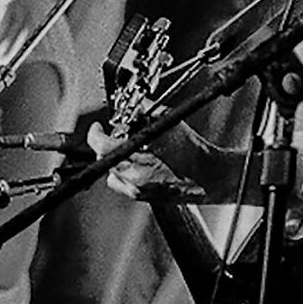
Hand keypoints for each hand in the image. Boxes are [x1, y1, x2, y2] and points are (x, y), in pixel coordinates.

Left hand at [86, 121, 205, 202]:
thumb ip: (144, 112)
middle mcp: (133, 175)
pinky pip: (121, 184)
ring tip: (129, 150)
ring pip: (110, 172)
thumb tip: (131, 106)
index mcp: (137, 156)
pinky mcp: (141, 197)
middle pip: (103, 158)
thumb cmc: (191, 149)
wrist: (207, 174)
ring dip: (114, 159)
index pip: (101, 145)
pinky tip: (137, 165)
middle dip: (107, 144)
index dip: (95, 134)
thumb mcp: (168, 121)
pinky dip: (123, 173)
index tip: (98, 127)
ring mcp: (136, 189)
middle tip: (118, 134)